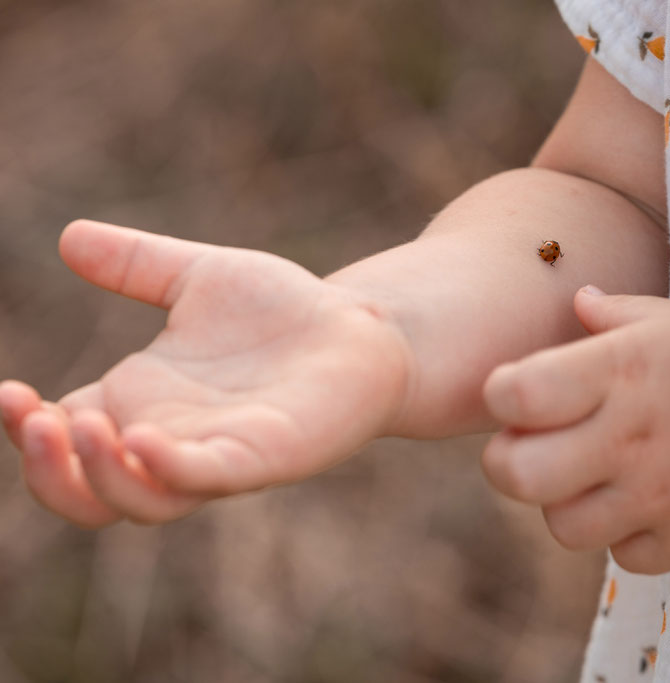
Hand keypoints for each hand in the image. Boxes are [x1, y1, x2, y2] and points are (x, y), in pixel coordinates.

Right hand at [0, 221, 412, 525]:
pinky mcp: (264, 457)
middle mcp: (170, 439)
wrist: (362, 326)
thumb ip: (137, 264)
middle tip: (31, 415)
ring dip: (97, 474)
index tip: (9, 391)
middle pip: (86, 490)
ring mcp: (216, 455)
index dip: (25, 427)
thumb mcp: (199, 276)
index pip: (63, 436)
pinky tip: (145, 439)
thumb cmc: (284, 309)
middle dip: (46, 467)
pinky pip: (207, 480)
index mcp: (143, 402)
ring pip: (138, 501)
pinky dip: (170, 470)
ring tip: (81, 424)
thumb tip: (69, 237)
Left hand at [481, 287, 669, 573]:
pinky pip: (622, 558)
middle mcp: (627, 436)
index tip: (516, 394)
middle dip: (506, 462)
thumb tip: (575, 299)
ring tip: (589, 478)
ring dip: (564, 503)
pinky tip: (640, 505)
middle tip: (530, 446)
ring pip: (562, 527)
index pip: (514, 396)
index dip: (500, 396)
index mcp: (618, 371)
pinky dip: (621, 537)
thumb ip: (614, 313)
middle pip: (517, 474)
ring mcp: (656, 495)